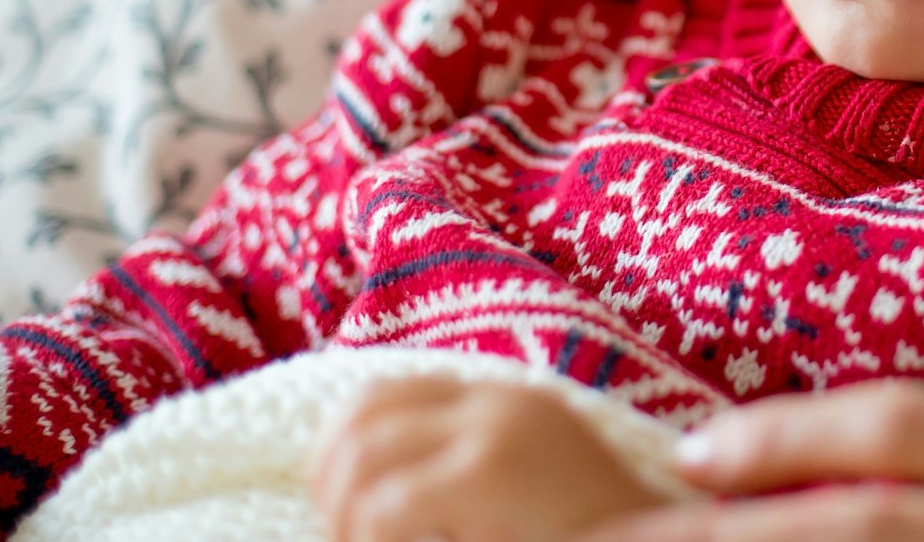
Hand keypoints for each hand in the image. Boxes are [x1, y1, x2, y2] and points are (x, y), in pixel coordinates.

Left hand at [309, 375, 676, 541]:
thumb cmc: (594, 537)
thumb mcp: (521, 496)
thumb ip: (460, 475)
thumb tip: (355, 489)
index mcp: (506, 400)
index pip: (381, 396)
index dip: (339, 455)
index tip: (346, 519)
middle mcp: (499, 398)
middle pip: (357, 415)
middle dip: (330, 484)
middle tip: (349, 541)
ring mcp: (496, 428)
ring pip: (359, 460)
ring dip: (350, 523)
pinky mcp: (490, 468)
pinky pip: (384, 507)